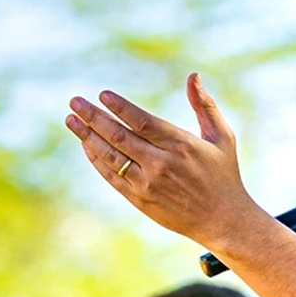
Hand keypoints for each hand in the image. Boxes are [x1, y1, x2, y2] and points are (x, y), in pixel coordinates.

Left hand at [65, 73, 255, 252]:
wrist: (223, 221)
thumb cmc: (224, 175)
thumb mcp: (223, 138)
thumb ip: (205, 105)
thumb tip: (193, 75)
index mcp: (181, 145)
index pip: (142, 121)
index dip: (119, 107)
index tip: (102, 95)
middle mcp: (162, 164)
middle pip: (119, 136)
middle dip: (93, 117)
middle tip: (75, 102)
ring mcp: (149, 183)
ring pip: (111, 156)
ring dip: (88, 137)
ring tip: (71, 120)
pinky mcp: (141, 200)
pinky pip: (112, 177)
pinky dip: (97, 160)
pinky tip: (86, 145)